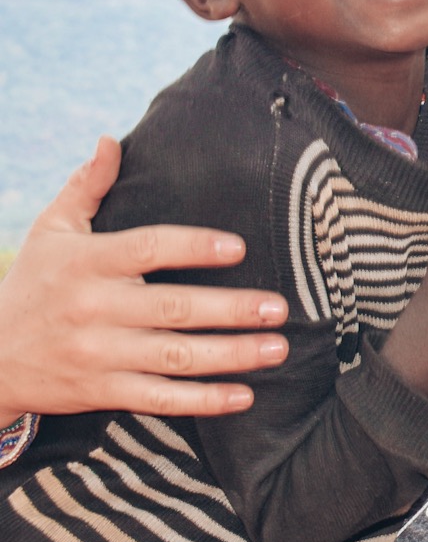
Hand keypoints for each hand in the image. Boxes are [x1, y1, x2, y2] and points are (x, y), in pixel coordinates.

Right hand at [0, 136, 288, 422]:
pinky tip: (244, 395)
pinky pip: (159, 398)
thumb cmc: (33, 284)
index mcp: (86, 263)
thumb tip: (112, 141)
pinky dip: (203, 400)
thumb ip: (87, 186)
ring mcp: (98, 354)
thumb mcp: (51, 230)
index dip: (194, 246)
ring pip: (175, 356)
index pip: (148, 248)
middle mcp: (93, 308)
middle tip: (279, 308)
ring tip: (277, 347)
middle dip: (231, 309)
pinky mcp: (101, 391)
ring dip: (231, 355)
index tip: (238, 247)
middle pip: (172, 308)